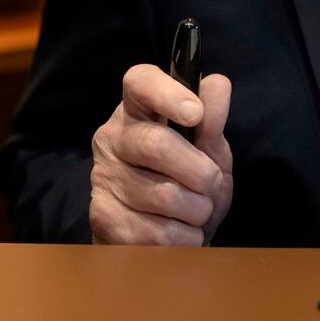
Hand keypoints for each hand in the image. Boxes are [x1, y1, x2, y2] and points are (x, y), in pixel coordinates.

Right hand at [89, 64, 233, 244]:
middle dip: (199, 171)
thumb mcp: (209, 149)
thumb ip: (212, 120)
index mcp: (137, 109)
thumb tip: (218, 83)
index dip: (168, 93)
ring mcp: (102, 176)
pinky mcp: (102, 217)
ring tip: (197, 210)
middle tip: (212, 184)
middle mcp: (112, 137)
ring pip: (162, 194)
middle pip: (155, 144)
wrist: (167, 238)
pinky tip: (181, 231)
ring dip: (196, 209)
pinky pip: (155, 231)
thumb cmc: (189, 182)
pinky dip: (183, 237)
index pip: (140, 82)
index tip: (196, 113)